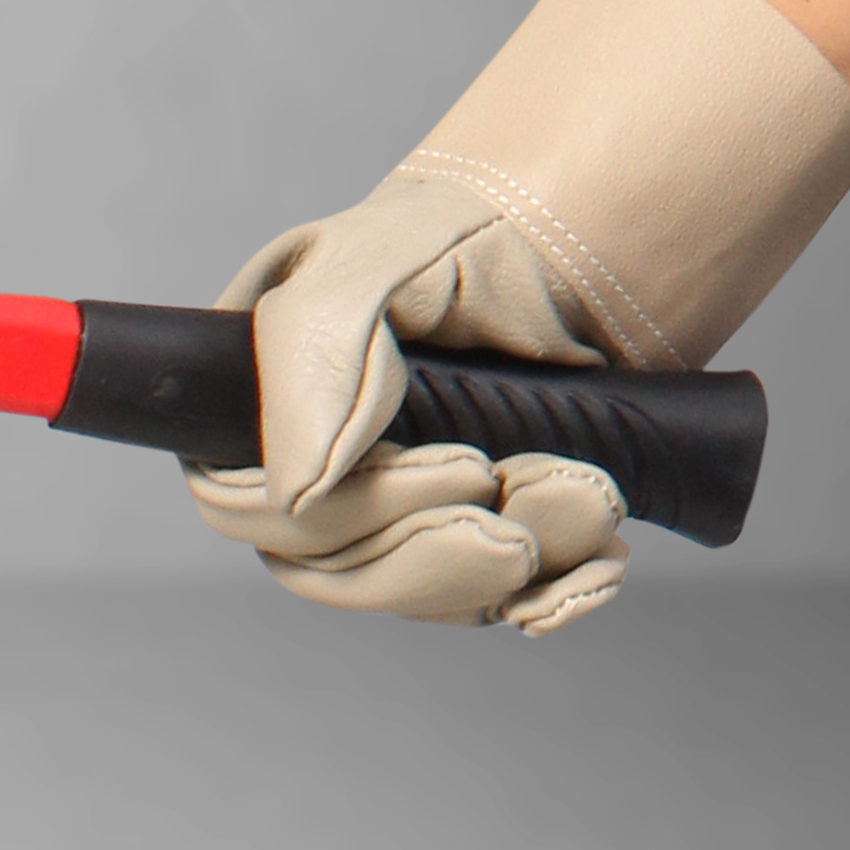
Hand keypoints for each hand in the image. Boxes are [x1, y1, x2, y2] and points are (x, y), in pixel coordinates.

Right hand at [191, 0, 849, 635]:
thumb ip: (309, 364)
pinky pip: (504, 609)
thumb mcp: (368, 269)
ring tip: (588, 487)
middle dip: (434, 551)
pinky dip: (561, 593)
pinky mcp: (491, 538)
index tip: (451, 466)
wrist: (590, 253)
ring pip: (422, 597)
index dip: (337, 516)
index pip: (245, 504)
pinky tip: (604, 549)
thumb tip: (292, 496)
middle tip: (515, 488)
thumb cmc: (465, 240)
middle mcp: (323, 464)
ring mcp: (410, 511)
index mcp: (262, 395)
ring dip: (516, 558)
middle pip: (329, 571)